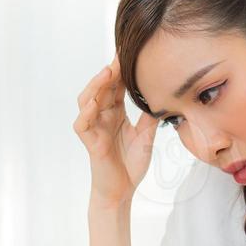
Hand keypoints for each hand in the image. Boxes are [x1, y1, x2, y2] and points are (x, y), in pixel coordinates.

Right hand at [73, 59, 158, 206]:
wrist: (122, 191)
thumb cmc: (130, 165)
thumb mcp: (146, 135)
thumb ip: (149, 116)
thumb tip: (162, 96)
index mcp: (115, 114)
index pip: (115, 87)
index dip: (120, 71)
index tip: (129, 53)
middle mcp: (102, 117)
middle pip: (101, 88)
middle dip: (109, 72)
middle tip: (120, 56)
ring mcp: (94, 129)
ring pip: (87, 101)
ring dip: (95, 86)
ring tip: (107, 73)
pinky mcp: (90, 143)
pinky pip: (82, 124)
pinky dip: (86, 113)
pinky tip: (94, 103)